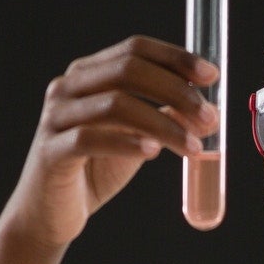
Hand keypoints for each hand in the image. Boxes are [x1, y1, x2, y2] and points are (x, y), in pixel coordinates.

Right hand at [0, 35, 219, 256]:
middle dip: (176, 90)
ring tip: (194, 146)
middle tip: (209, 118)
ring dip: (163, 123)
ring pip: (116, 105)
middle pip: (128, 70)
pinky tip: (153, 152)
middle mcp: (68, 87)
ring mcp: (56, 117)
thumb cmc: (95, 170)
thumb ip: (165, 117)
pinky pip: (91, 139)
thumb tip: (209, 109)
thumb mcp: (137, 138)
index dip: (175, 58)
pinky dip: (127, 143)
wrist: (52, 214)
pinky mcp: (51, 152)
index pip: (135, 50)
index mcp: (88, 74)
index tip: (211, 75)